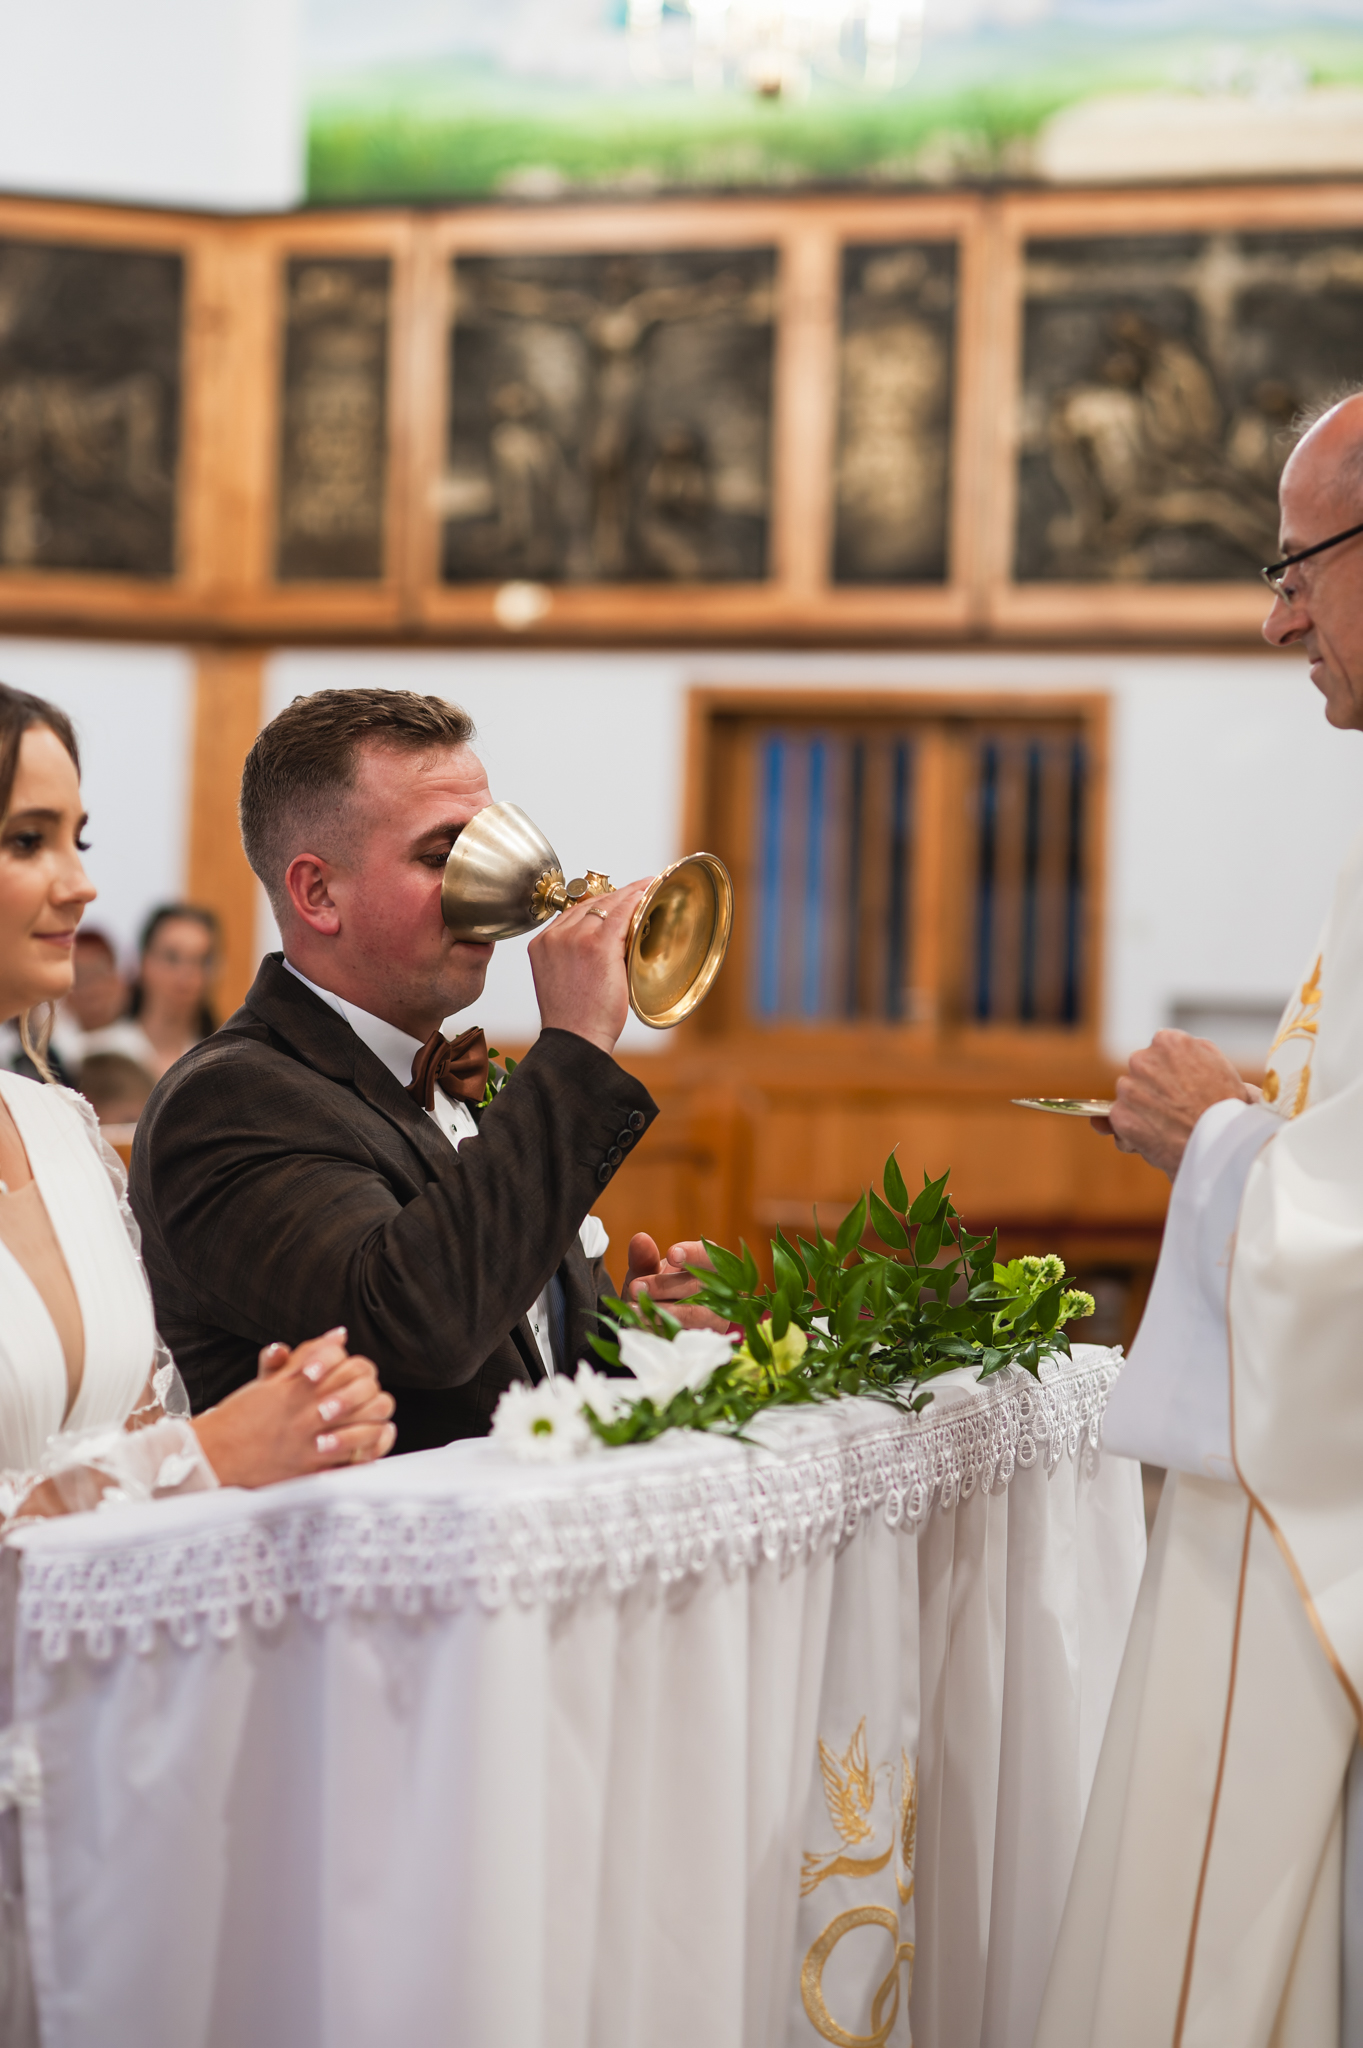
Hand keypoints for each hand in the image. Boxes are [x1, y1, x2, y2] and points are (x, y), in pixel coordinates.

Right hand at [193, 1328, 395, 1486]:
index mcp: (301, 1386)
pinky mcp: (310, 1469)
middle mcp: (309, 1412)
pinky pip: (352, 1461)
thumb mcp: (272, 1379)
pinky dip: (365, 1455)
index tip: (357, 1376)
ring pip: (366, 1428)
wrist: (214, 1454)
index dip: (361, 1371)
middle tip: (370, 1400)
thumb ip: (308, 1355)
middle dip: (373, 1396)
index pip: (352, 1367)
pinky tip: (364, 1450)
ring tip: (372, 1424)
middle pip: (366, 1396)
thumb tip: (340, 1334)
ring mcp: (311, 1441)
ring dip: (374, 1424)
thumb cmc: (242, 1415)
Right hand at [529, 879, 652, 1056]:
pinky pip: (621, 913)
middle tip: (637, 890)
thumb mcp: (561, 981)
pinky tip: (647, 893)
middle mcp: (555, 936)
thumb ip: (572, 958)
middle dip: (615, 896)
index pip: (572, 913)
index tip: (615, 901)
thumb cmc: (574, 1019)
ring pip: (606, 905)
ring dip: (629, 894)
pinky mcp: (598, 945)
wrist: (575, 1039)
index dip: (597, 905)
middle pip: (589, 905)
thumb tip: (601, 948)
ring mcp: (575, 938)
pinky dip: (636, 900)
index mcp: (542, 944)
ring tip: (647, 887)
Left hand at [623, 1233, 728, 1331]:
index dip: (693, 1254)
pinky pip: (688, 1336)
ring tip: (635, 1310)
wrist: (659, 1323)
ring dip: (663, 1312)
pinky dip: (663, 1330)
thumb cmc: (659, 1290)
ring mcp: (716, 1317)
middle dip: (664, 1286)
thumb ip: (644, 1257)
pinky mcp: (707, 1339)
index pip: (709, 1256)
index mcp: (709, 1265)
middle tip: (636, 1288)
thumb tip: (640, 1238)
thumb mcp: (647, 1272)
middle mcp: (719, 1290)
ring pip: (695, 1314)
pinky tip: (643, 1326)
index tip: (672, 1254)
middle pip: (699, 1286)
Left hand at [1089, 1030, 1253, 1178]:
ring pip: (1128, 1099)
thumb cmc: (1227, 1107)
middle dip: (1152, 1091)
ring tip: (1170, 1127)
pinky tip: (1157, 1140)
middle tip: (1176, 1110)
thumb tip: (1170, 1049)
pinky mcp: (1120, 1115)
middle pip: (1139, 1074)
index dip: (1168, 1074)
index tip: (1181, 1088)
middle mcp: (1142, 1060)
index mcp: (1167, 1042)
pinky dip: (1132, 1134)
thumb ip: (1191, 1052)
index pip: (1156, 1053)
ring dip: (1142, 1112)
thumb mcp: (1218, 1064)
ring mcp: (1128, 1088)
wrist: (1222, 1143)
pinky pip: (1120, 1124)